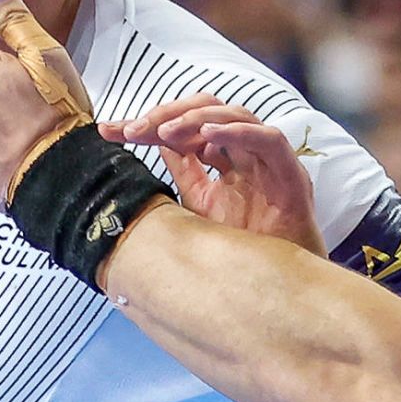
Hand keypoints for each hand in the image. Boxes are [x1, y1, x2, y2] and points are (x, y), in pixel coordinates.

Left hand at [108, 96, 320, 251]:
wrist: (276, 289)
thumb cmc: (244, 252)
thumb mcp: (199, 208)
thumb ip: (182, 175)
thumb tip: (149, 147)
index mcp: (224, 160)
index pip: (183, 128)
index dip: (146, 126)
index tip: (109, 131)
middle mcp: (246, 154)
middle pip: (207, 111)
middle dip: (167, 114)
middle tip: (133, 128)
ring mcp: (269, 163)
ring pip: (236, 115)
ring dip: (196, 118)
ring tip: (163, 131)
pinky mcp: (291, 176)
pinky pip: (269, 139)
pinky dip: (238, 132)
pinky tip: (208, 135)